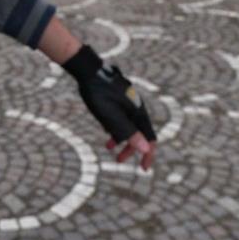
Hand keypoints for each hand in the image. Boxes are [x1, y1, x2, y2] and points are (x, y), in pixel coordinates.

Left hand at [63, 44, 156, 168]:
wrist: (88, 70)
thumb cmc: (99, 94)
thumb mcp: (111, 117)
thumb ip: (129, 132)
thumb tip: (147, 149)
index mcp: (138, 113)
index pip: (150, 138)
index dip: (148, 154)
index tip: (143, 169)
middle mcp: (136, 108)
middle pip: (139, 133)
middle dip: (131, 148)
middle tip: (119, 161)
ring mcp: (127, 102)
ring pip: (128, 125)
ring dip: (121, 139)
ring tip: (108, 147)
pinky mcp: (118, 98)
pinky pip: (121, 117)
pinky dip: (115, 127)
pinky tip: (105, 129)